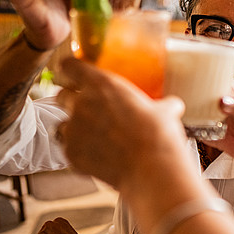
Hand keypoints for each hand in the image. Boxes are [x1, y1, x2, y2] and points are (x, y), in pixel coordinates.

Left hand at [55, 57, 189, 190]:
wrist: (150, 166)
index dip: (71, 68)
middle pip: (61, 95)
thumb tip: (172, 105)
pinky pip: (69, 148)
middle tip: (88, 108)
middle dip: (71, 100)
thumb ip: (162, 104)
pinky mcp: (70, 153)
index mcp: (102, 84)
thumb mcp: (165, 110)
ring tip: (95, 137)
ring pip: (62, 124)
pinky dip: (80, 151)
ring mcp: (73, 130)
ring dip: (74, 128)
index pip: (70, 66)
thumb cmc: (158, 133)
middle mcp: (81, 103)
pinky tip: (99, 156)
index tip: (73, 72)